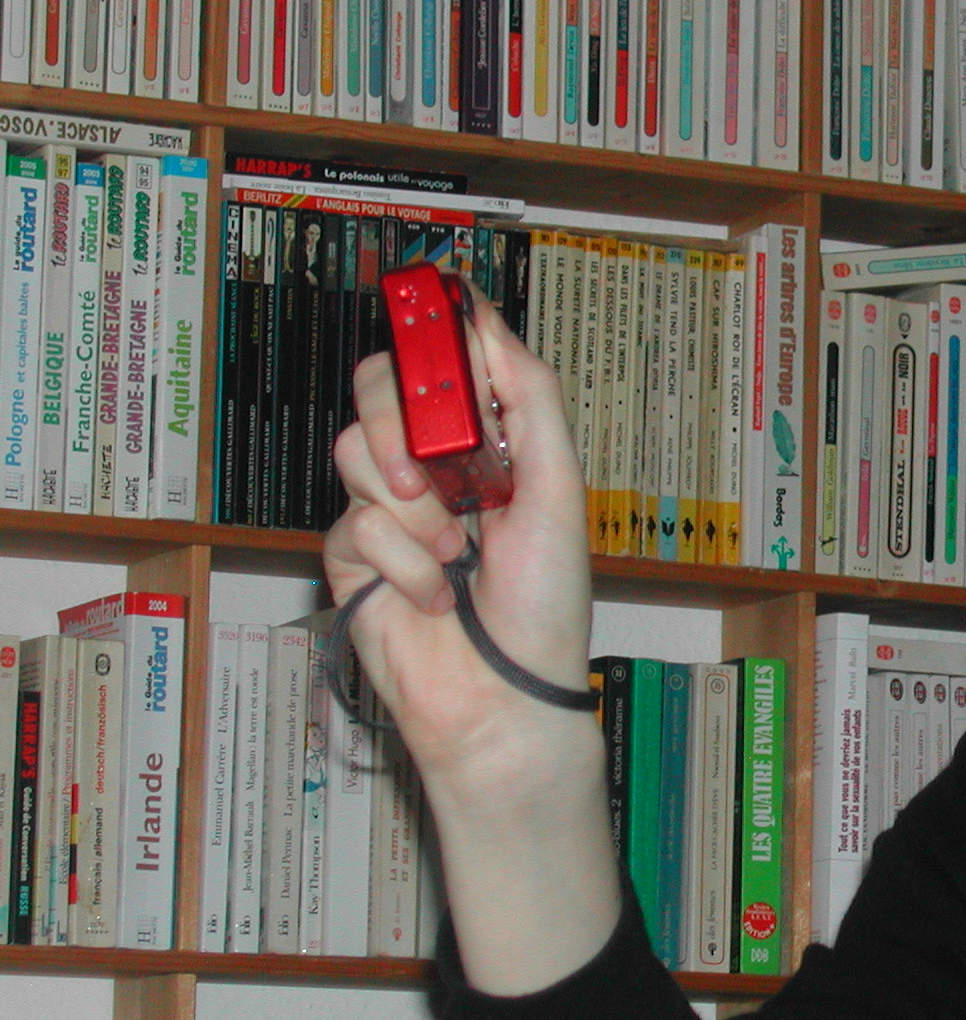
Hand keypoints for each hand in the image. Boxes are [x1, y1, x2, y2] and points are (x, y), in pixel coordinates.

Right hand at [325, 281, 619, 992]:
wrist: (503, 700)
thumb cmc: (545, 606)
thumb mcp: (558, 491)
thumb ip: (529, 401)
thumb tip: (488, 320)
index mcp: (493, 446)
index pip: (444, 362)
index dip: (431, 337)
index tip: (427, 324)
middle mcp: (438, 469)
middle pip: (382, 388)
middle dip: (404, 419)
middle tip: (435, 466)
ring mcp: (392, 511)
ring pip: (358, 452)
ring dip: (411, 507)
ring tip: (454, 552)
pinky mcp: (354, 558)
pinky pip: (354, 524)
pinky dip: (401, 562)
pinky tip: (435, 598)